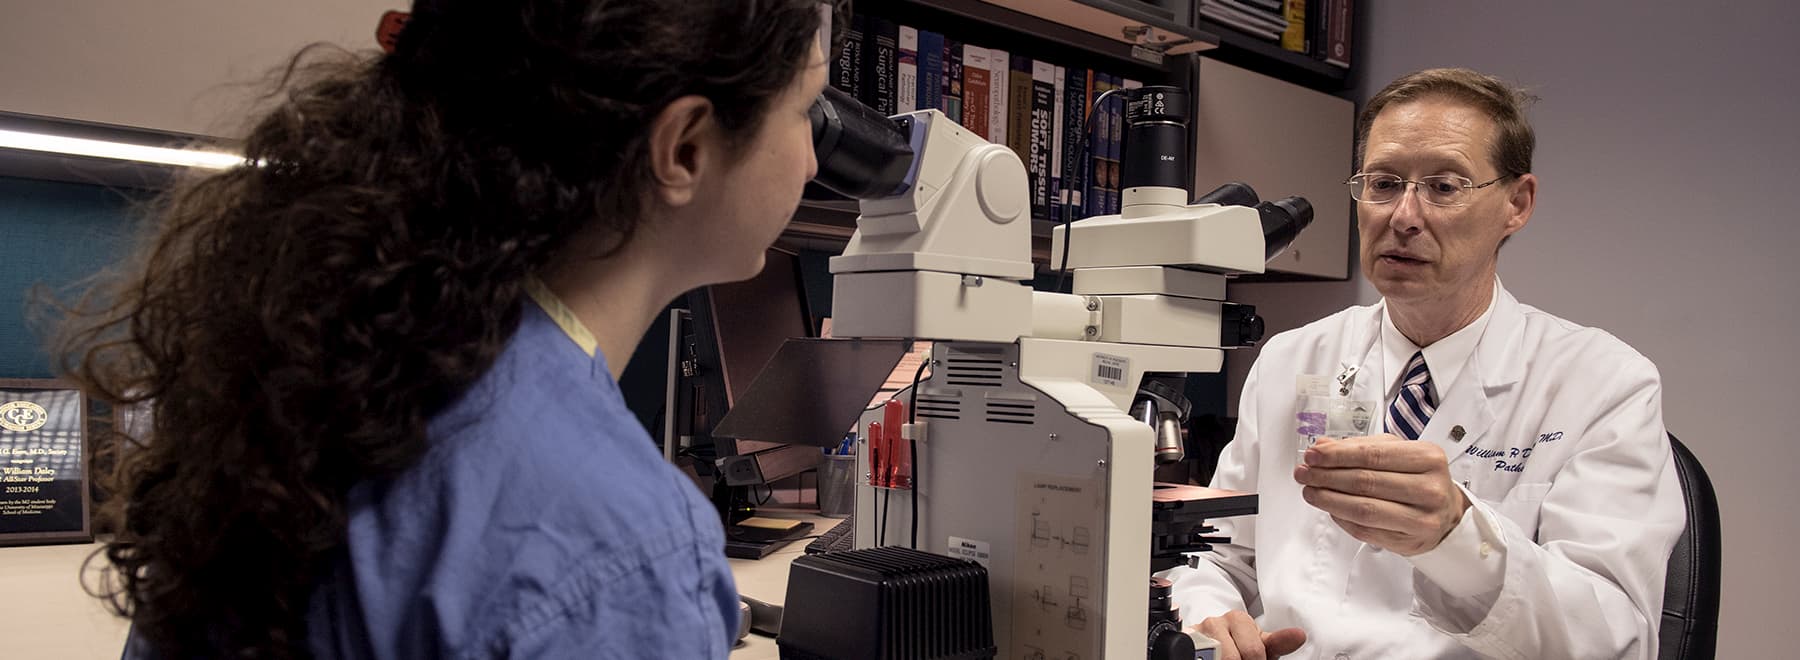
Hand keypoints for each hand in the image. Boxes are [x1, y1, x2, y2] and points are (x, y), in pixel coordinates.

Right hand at [1193, 610, 1305, 659]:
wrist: (1209, 642)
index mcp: (1239, 619)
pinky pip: (1196, 656)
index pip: (1254, 651)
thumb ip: (1279, 642)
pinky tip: (1211, 659)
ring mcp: (1198, 633)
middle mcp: (1216, 622)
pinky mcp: (1185, 641)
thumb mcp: (1261, 644)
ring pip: (1217, 658)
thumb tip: (1300, 635)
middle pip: (1233, 658)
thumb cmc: (1240, 645)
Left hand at [1293, 435, 1468, 555]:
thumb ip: (1360, 447)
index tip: (1313, 455)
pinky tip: (1329, 508)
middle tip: (1305, 473)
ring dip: (1329, 500)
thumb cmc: (1420, 479)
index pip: (1373, 455)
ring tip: (1310, 491)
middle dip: (1327, 477)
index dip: (1338, 455)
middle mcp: (1429, 488)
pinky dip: (1341, 519)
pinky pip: (1365, 531)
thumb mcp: (1397, 453)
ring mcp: (1422, 518)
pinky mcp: (1409, 541)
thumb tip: (1323, 446)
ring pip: (1363, 509)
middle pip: (1366, 482)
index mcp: (1428, 458)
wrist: (1447, 514)